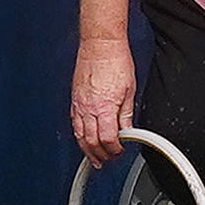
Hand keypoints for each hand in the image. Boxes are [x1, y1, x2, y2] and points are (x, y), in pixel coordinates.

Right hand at [68, 39, 135, 164]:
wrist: (100, 44)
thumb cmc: (116, 61)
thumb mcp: (130, 90)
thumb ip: (126, 114)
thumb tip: (127, 130)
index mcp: (104, 107)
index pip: (107, 139)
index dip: (114, 150)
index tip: (120, 150)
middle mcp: (89, 108)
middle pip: (91, 141)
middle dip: (100, 154)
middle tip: (107, 159)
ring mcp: (79, 104)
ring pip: (79, 135)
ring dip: (87, 150)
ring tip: (94, 158)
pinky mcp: (75, 99)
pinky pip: (74, 123)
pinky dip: (79, 135)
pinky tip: (84, 139)